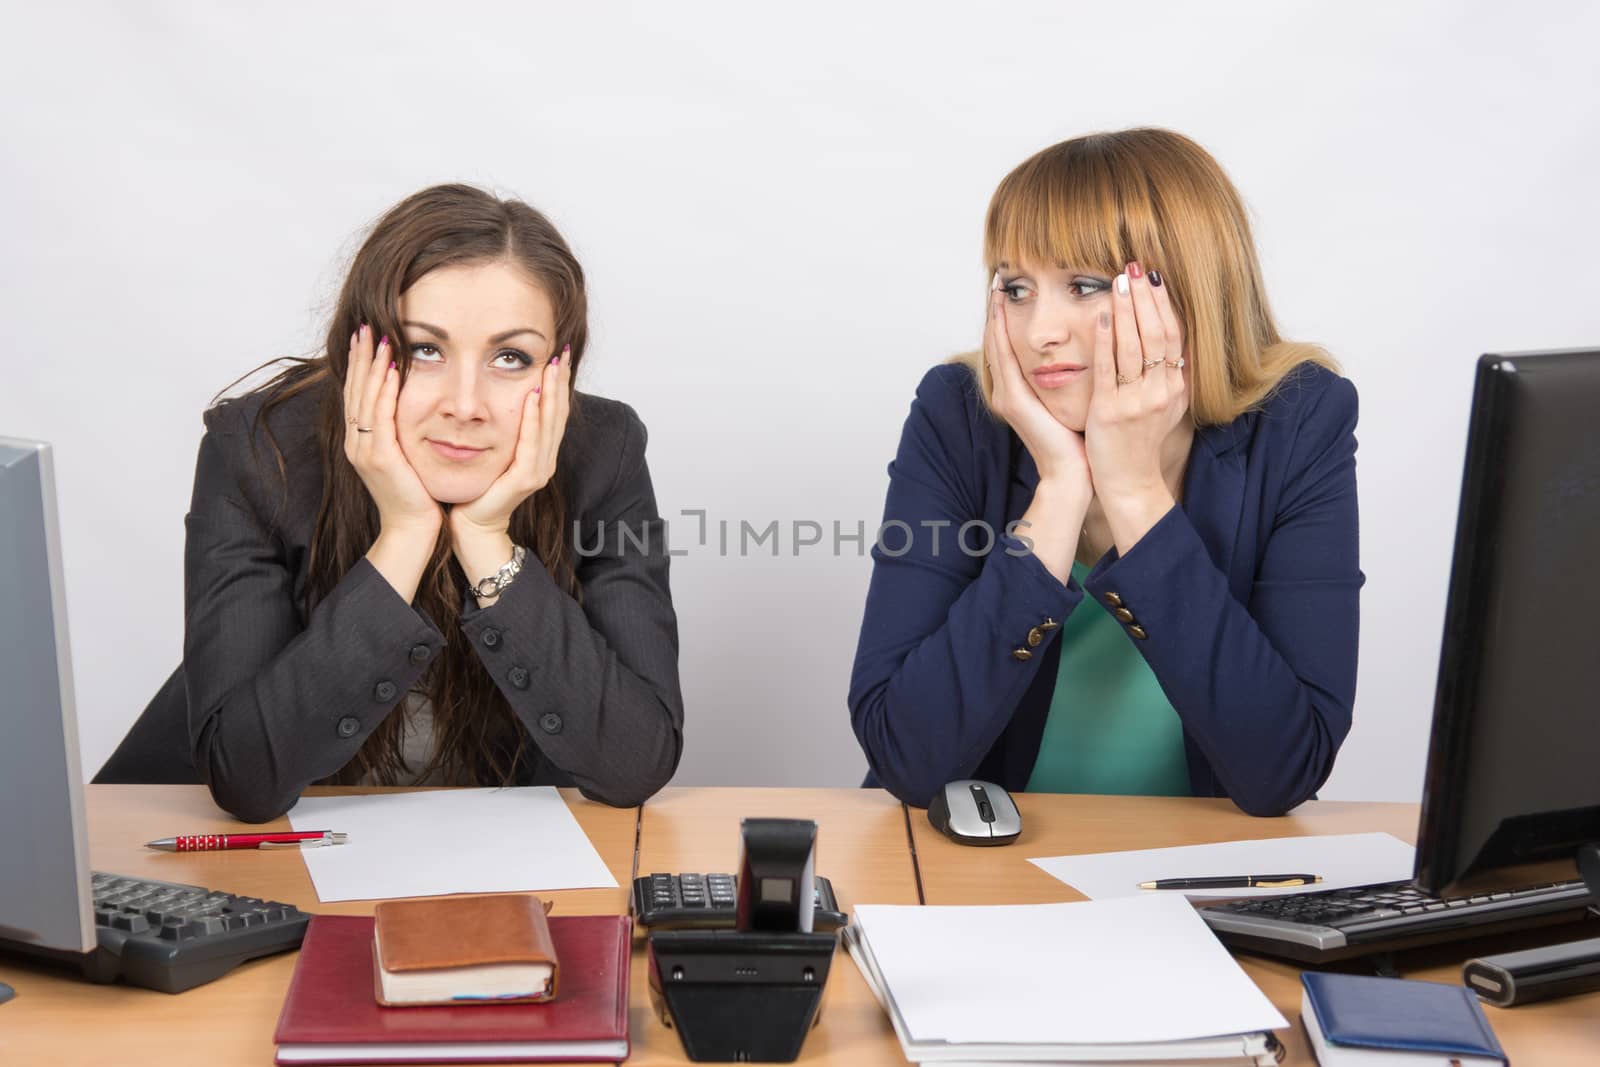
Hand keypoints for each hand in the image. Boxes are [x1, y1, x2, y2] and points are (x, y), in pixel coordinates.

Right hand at [343, 325, 440, 534]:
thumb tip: (405, 409)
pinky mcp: (380, 457)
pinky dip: (384, 389)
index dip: (358, 366)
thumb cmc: (414, 496)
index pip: (356, 395)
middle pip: (354, 390)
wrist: (412, 530)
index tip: (364, 338)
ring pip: (364, 398)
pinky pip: (379, 416)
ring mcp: (364, 450)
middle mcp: (356, 443)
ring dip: (372, 365)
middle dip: (360, 357)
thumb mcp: (402, 458)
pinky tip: (392, 368)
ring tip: (379, 337)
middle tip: (365, 326)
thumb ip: (398, 434)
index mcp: (359, 442)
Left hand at [449, 346, 571, 543]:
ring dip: (551, 393)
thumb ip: (505, 427)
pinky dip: (532, 419)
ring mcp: (539, 470)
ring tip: (551, 367)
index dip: (558, 383)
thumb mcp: (496, 450)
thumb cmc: (479, 487)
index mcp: (540, 452)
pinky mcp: (526, 479)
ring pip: (549, 424)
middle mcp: (545, 459)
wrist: (472, 523)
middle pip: (557, 413)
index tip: (557, 355)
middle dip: (560, 381)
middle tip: (560, 353)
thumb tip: (504, 395)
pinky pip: (531, 443)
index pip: (553, 411)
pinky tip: (531, 398)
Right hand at [985, 284, 1090, 496]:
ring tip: (997, 288)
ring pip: (995, 346)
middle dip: (995, 311)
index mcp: (1018, 392)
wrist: (1072, 474)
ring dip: (994, 316)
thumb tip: (1079, 354)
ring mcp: (1006, 396)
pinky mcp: (1013, 401)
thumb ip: (1065, 379)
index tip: (1011, 291)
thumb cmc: (1077, 440)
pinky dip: (1001, 333)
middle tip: (998, 279)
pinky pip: (1004, 359)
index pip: (1008, 347)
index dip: (1005, 319)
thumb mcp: (1069, 401)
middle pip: (996, 342)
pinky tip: (1004, 312)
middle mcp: (1006, 392)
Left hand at [1084, 263, 1189, 548]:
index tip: (1154, 277)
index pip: (1174, 335)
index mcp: (1175, 387)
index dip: (1165, 304)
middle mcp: (1160, 391)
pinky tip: (1100, 316)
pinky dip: (1105, 341)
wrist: (1129, 482)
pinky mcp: (1109, 412)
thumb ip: (1173, 376)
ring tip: (1119, 281)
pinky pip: (1108, 370)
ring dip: (1126, 310)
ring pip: (1134, 346)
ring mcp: (1135, 402)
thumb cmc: (1141, 442)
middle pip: (1157, 334)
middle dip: (1145, 298)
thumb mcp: (1168, 407)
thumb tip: (1177, 342)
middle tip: (1135, 267)